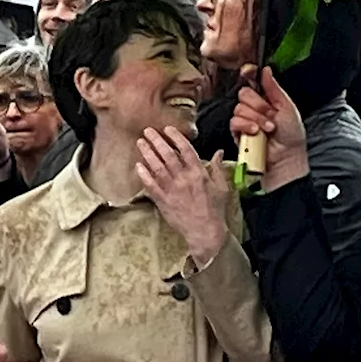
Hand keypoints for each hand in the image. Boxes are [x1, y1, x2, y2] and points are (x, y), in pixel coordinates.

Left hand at [137, 127, 230, 266]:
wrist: (205, 232)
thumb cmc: (215, 210)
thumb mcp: (222, 187)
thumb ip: (218, 168)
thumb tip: (219, 152)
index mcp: (199, 173)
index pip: (186, 149)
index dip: (176, 137)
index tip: (167, 129)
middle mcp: (184, 179)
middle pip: (168, 155)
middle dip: (157, 141)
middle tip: (148, 131)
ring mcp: (172, 190)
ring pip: (157, 167)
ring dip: (148, 153)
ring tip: (140, 142)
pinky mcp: (163, 201)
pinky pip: (151, 185)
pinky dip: (144, 175)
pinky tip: (138, 165)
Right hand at [230, 66, 308, 191]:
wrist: (286, 158)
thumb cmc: (291, 136)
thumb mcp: (287, 107)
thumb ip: (274, 88)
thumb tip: (266, 70)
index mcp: (266, 98)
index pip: (252, 80)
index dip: (248, 74)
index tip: (249, 72)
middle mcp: (254, 107)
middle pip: (244, 93)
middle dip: (258, 104)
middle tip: (270, 115)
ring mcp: (245, 120)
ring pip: (239, 108)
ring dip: (255, 118)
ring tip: (267, 129)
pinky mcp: (237, 132)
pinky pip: (234, 121)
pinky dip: (246, 126)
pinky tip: (255, 132)